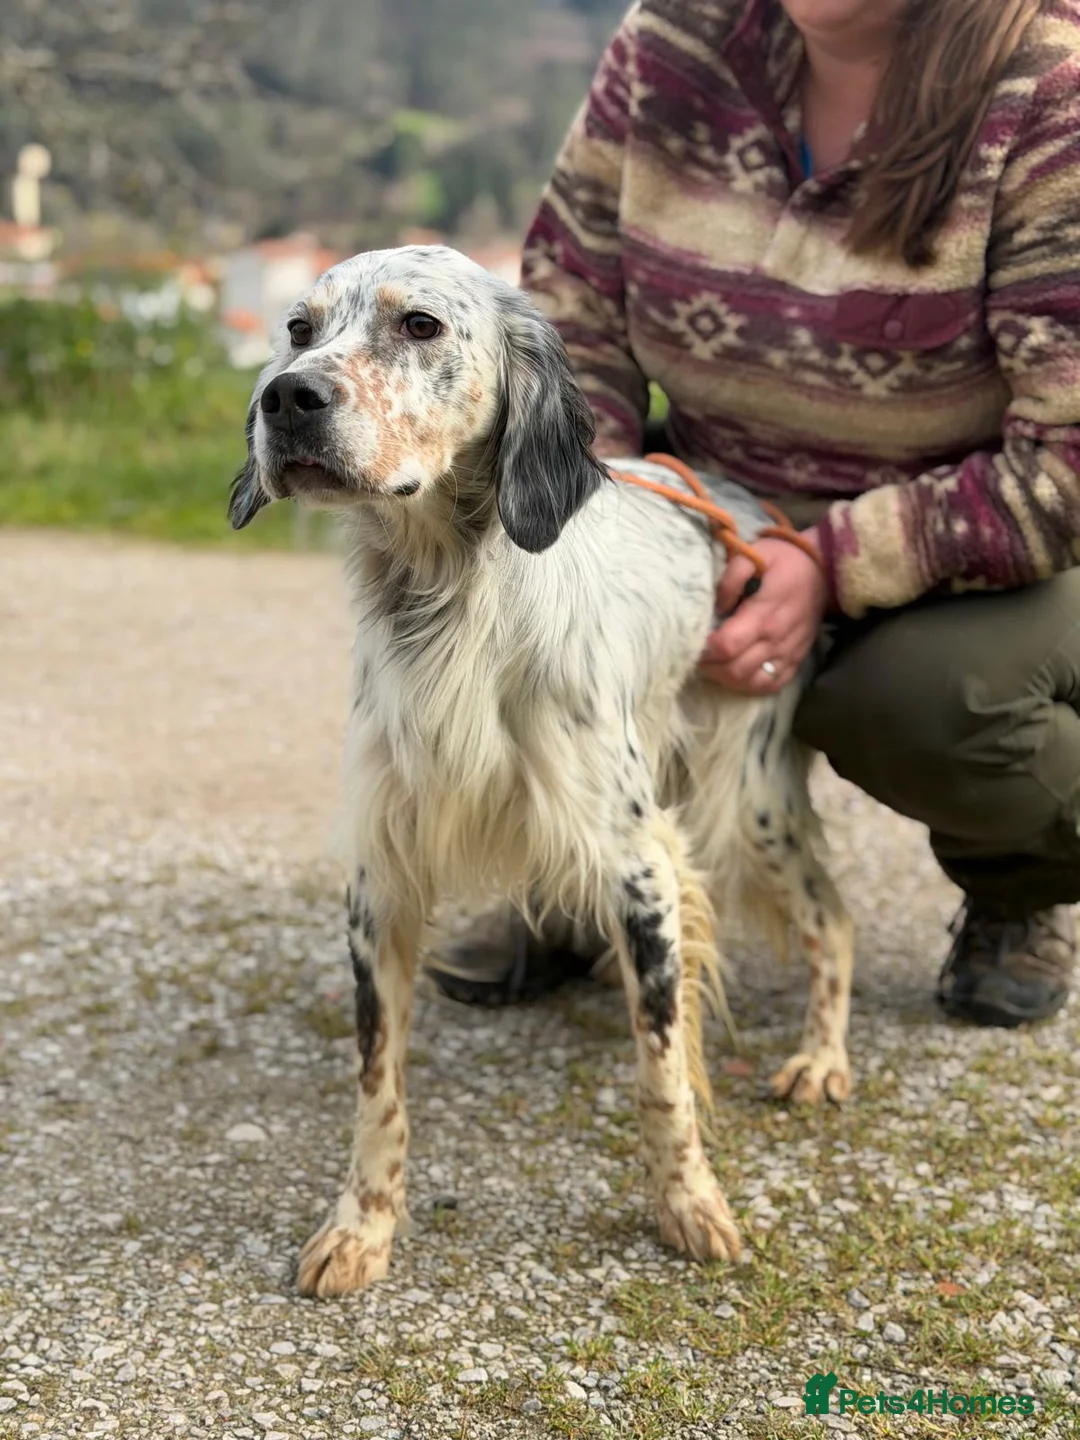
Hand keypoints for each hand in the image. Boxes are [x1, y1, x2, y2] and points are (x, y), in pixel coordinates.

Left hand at [698, 530, 826, 694]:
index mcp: (764, 614)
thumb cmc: (784, 561)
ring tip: (714, 664)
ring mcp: (788, 654)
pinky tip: (736, 673)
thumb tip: (716, 607)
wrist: (824, 572)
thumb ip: (730, 578)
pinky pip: (770, 685)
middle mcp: (776, 640)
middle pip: (735, 670)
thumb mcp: (754, 555)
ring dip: (726, 679)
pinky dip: (749, 685)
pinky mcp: (795, 661)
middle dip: (710, 666)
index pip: (727, 646)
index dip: (705, 649)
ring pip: (750, 683)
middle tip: (697, 654)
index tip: (694, 640)